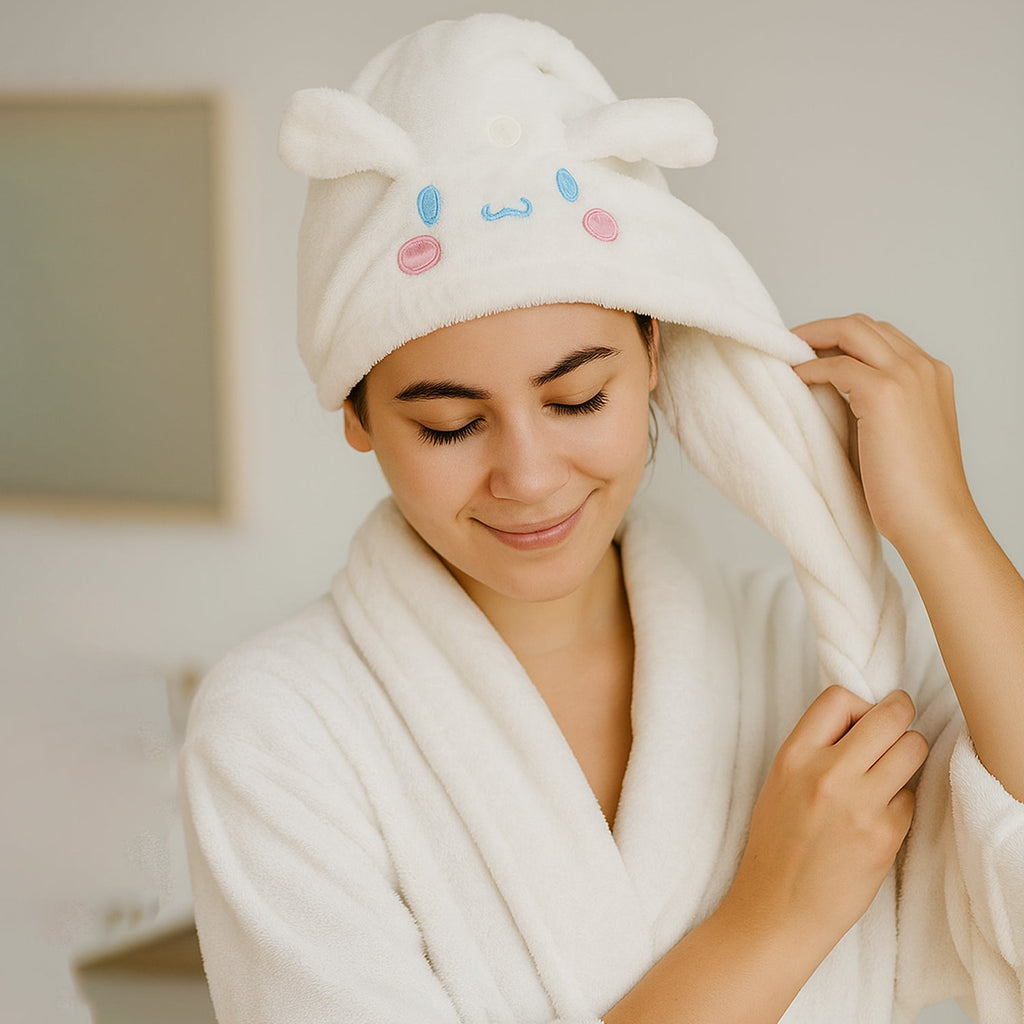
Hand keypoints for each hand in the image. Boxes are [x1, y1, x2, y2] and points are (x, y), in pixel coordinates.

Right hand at [722, 686, 928, 955]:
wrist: (778, 907)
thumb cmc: (777, 845)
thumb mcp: (780, 782)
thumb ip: (815, 749)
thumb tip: (861, 720)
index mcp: (794, 756)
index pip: (840, 698)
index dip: (859, 704)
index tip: (864, 719)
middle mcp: (827, 774)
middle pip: (889, 717)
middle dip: (901, 715)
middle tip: (899, 725)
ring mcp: (860, 805)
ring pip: (913, 749)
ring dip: (910, 753)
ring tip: (894, 768)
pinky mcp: (885, 835)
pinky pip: (912, 797)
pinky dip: (902, 801)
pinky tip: (880, 817)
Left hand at [790, 313, 977, 553]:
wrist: (933, 520)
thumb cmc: (909, 490)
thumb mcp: (893, 433)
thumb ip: (870, 405)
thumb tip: (825, 392)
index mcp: (931, 375)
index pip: (880, 336)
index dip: (840, 338)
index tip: (808, 350)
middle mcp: (923, 367)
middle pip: (863, 324)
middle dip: (821, 329)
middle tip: (787, 345)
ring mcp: (906, 376)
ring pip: (851, 331)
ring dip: (811, 338)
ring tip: (784, 355)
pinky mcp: (884, 393)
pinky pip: (835, 365)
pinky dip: (810, 368)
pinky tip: (794, 380)